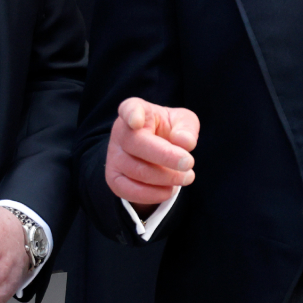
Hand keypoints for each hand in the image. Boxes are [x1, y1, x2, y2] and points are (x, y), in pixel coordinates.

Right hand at [105, 97, 199, 211]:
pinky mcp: (113, 178)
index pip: (130, 108)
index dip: (131, 114)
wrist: (157, 152)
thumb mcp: (183, 123)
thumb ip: (186, 129)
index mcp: (137, 110)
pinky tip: (170, 190)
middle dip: (166, 156)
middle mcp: (121, 132)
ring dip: (166, 177)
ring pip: (136, 170)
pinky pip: (129, 190)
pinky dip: (153, 194)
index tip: (137, 121)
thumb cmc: (171, 131)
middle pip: (137, 144)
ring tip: (187, 177)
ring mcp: (113, 156)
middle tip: (189, 163)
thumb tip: (185, 142)